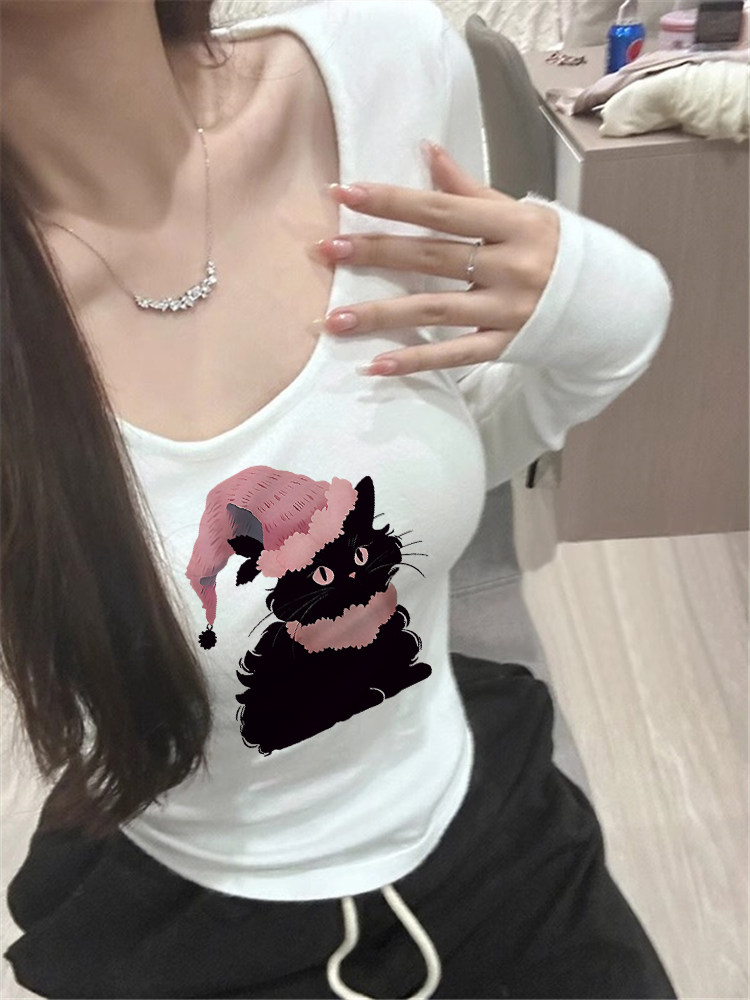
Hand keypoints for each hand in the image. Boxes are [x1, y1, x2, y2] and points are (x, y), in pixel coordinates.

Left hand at [307, 141, 559, 375]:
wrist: (609, 303)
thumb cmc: (554, 249)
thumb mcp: (521, 213)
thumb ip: (470, 190)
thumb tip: (427, 151)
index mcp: (514, 224)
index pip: (442, 209)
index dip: (392, 201)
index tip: (344, 195)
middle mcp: (511, 266)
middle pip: (431, 257)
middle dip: (374, 253)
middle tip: (325, 251)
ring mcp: (508, 310)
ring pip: (434, 310)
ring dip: (380, 315)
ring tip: (333, 320)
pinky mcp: (505, 346)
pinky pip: (454, 356)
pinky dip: (415, 361)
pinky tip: (376, 365)